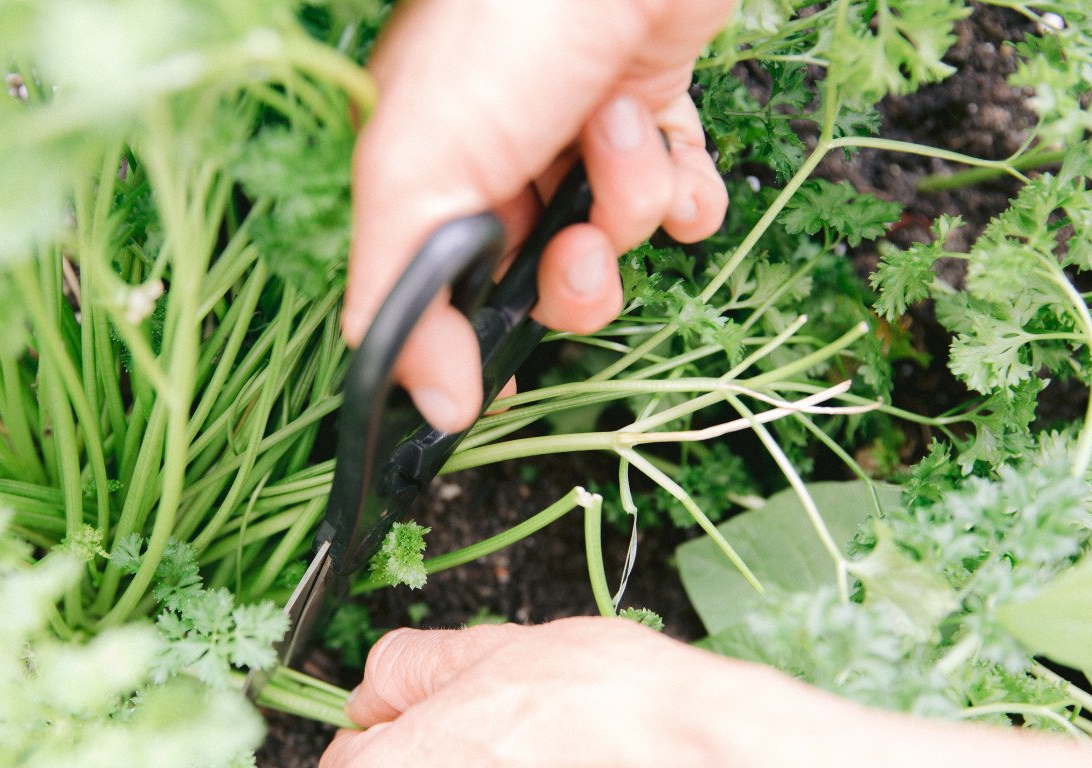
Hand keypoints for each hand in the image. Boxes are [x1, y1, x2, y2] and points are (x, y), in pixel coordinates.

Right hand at [344, 0, 734, 431]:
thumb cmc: (505, 27)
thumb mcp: (419, 169)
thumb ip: (406, 296)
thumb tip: (430, 406)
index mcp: (428, 179)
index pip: (440, 298)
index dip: (471, 349)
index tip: (495, 391)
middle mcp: (501, 168)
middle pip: (539, 286)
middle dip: (571, 279)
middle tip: (580, 241)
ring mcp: (578, 143)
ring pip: (615, 243)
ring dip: (629, 204)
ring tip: (619, 131)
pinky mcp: (652, 115)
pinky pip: (680, 200)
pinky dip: (685, 188)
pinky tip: (673, 149)